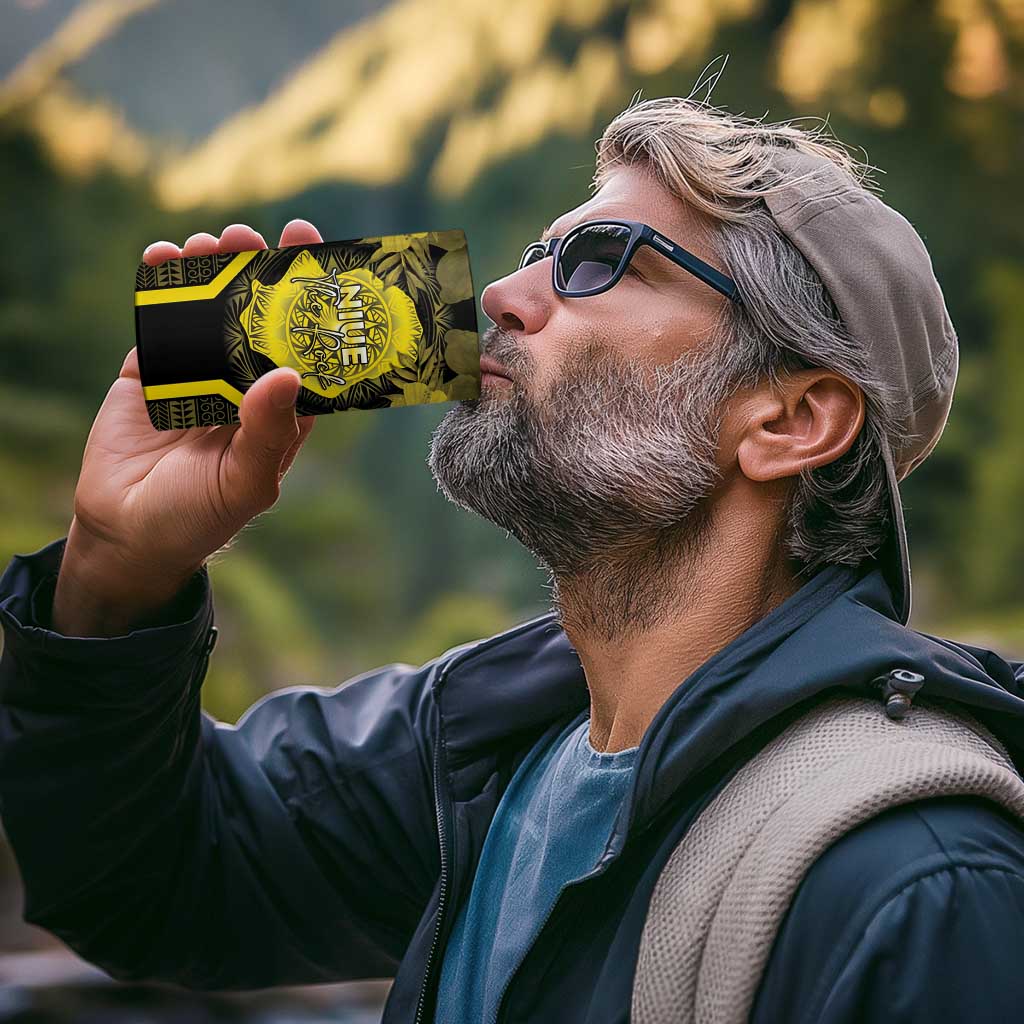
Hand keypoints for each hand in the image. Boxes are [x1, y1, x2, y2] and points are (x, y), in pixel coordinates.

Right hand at [52, 220, 323, 635]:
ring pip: (210, 309)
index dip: (311, 303)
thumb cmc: (199, 517)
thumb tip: (288, 373)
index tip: (314, 256)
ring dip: (211, 270)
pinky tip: (163, 257)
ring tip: (210, 242)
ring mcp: (198, 373)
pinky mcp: (152, 370)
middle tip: (252, 236)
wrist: (127, 534)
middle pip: (257, 317)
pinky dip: (161, 286)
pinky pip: (160, 320)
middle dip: (257, 272)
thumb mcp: (245, 482)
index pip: (304, 346)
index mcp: (280, 409)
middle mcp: (244, 385)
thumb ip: (268, 432)